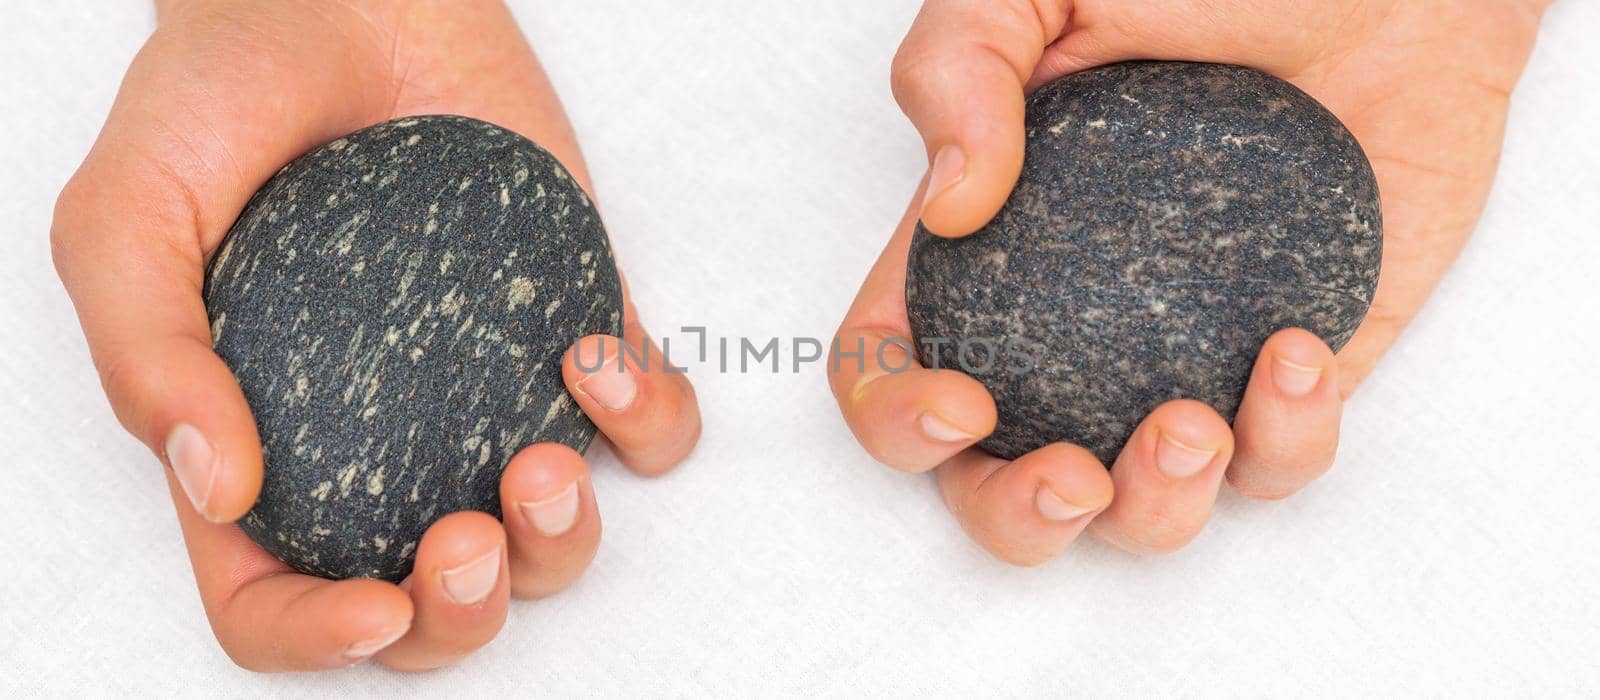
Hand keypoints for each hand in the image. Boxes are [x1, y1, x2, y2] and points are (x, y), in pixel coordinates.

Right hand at [51, 0, 698, 670]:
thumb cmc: (220, 102)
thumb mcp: (126, 218)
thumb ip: (147, 352)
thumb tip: (222, 489)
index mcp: (264, 446)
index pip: (276, 600)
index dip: (320, 638)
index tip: (374, 604)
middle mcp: (384, 441)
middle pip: (434, 604)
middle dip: (466, 612)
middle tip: (469, 536)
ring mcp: (488, 393)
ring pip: (555, 539)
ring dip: (567, 539)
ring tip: (542, 458)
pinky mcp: (571, 327)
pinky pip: (647, 424)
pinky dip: (647, 421)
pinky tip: (594, 355)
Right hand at [831, 0, 1547, 563]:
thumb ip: (960, 68)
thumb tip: (953, 205)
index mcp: (987, 251)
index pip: (897, 363)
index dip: (898, 416)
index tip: (965, 404)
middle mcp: (1069, 326)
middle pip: (999, 482)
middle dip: (1018, 518)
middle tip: (1071, 480)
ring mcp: (1180, 358)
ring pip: (1139, 509)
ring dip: (1153, 508)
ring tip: (1192, 425)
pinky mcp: (1292, 371)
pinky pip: (1277, 462)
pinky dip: (1284, 442)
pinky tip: (1293, 354)